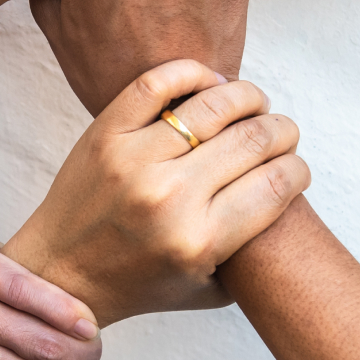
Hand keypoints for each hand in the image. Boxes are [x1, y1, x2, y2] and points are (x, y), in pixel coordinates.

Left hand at [2, 60, 309, 325]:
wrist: (61, 271)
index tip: (296, 166)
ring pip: (214, 104)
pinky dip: (192, 73)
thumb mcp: (210, 286)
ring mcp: (133, 161)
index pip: (277, 184)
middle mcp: (168, 198)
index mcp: (200, 240)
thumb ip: (256, 252)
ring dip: (248, 98)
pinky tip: (208, 84)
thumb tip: (291, 196)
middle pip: (254, 139)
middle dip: (282, 130)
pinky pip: (157, 83)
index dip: (298, 167)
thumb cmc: (140, 283)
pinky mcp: (104, 133)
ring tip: (252, 105)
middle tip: (281, 132)